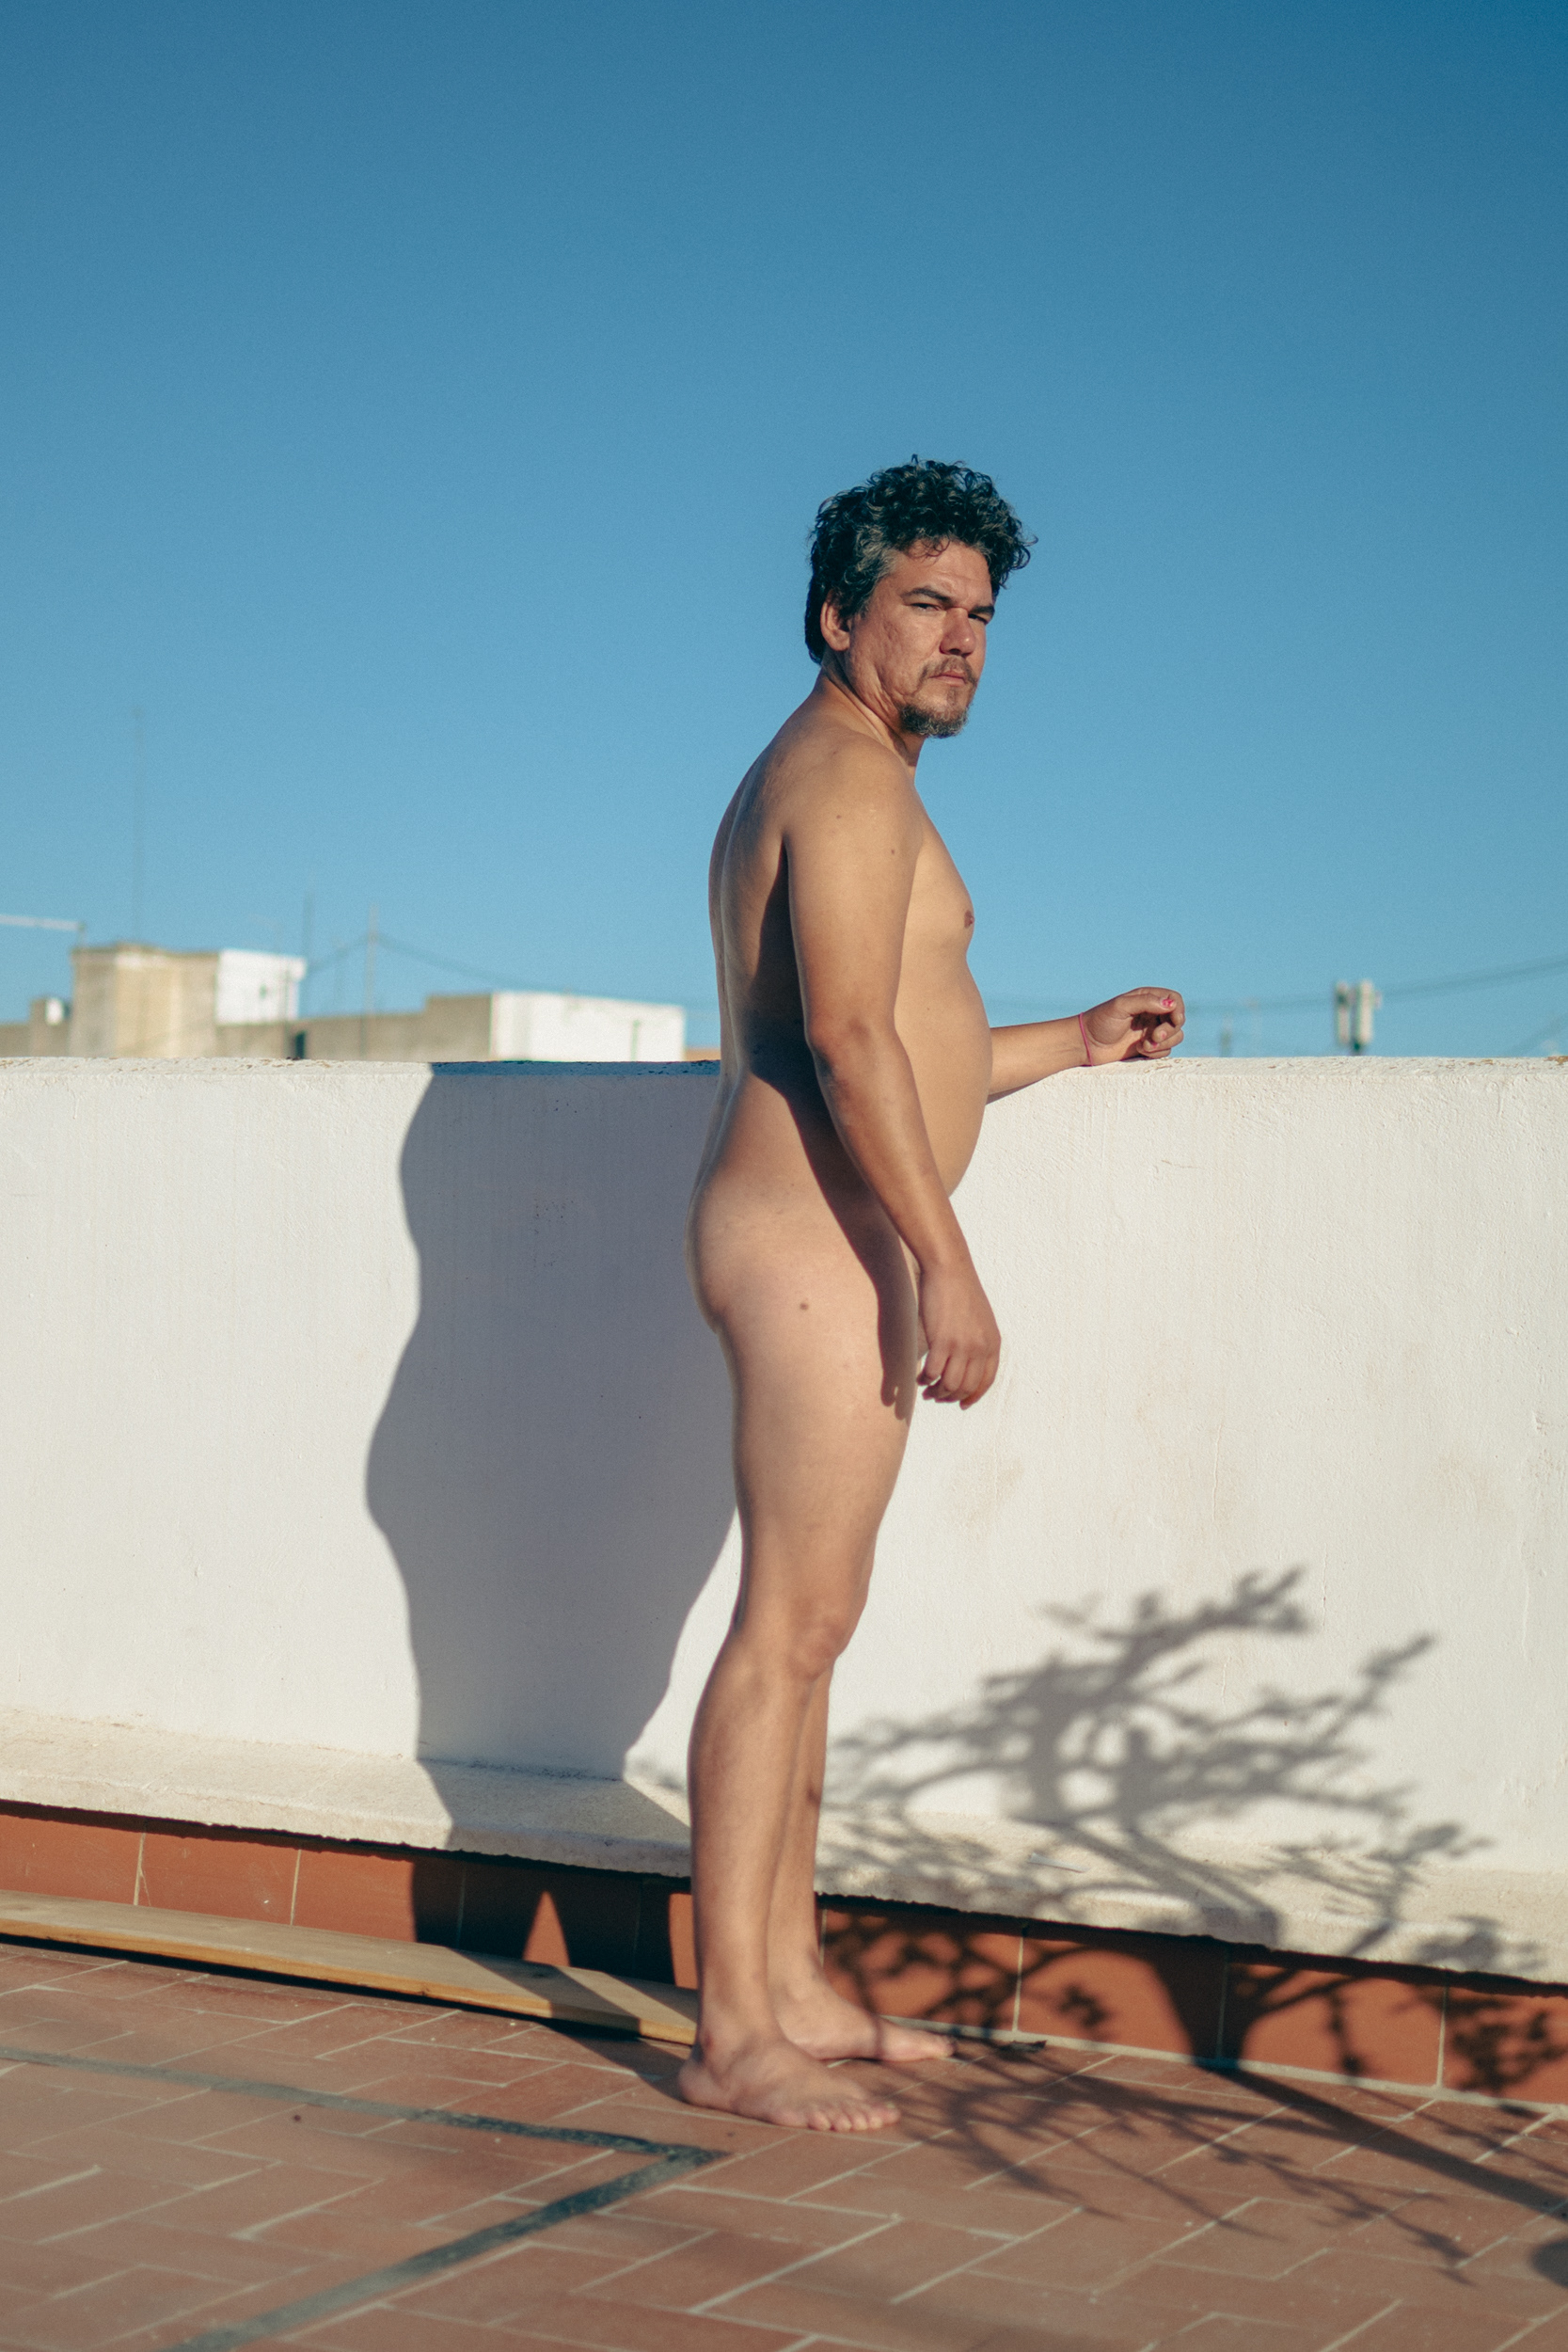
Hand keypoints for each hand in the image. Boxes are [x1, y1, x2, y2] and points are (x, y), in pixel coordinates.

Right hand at [916, 1260, 1000, 1408]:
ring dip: (937, 1391)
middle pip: (966, 1387)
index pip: (986, 1382)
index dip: (973, 1397)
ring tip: (927, 1388)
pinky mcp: (942, 1341)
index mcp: (993, 1344)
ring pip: (950, 1385)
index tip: (961, 1404)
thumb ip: (978, 1342)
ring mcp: (962, 1346)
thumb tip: (967, 1365)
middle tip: (936, 1397)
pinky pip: (934, 1372)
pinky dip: (926, 1379)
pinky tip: (920, 1376)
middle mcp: (980, 1348)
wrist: (950, 1270)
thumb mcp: (980, 1320)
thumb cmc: (961, 1292)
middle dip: (950, 1397)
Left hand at [1082, 987, 1184, 1062]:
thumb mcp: (1121, 1007)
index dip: (1178, 1010)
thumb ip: (1146, 1002)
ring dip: (1163, 1043)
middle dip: (1169, 1031)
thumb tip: (1171, 1004)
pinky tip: (1139, 1050)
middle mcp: (1151, 1013)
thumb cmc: (1100, 1022)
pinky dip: (1156, 1052)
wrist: (1086, 1044)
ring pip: (1175, 1037)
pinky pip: (1165, 1050)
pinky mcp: (1148, 1047)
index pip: (1174, 1000)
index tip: (1175, 1020)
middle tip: (1154, 1037)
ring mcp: (1151, 1031)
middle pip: (1177, 1020)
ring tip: (1143, 1046)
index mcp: (1146, 999)